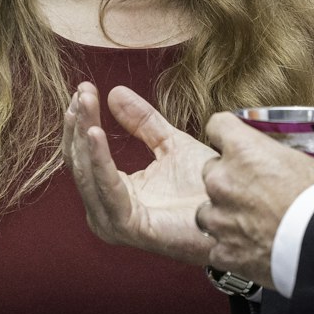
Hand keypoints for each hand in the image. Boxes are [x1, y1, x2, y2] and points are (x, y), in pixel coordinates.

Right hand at [62, 82, 217, 264]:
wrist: (235, 209)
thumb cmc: (205, 186)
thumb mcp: (169, 143)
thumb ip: (142, 121)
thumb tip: (115, 92)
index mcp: (113, 193)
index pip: (85, 153)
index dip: (82, 120)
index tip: (84, 88)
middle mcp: (106, 209)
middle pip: (81, 161)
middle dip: (79, 123)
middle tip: (82, 90)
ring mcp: (114, 220)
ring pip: (87, 172)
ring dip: (83, 134)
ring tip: (85, 103)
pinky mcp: (128, 226)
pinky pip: (107, 187)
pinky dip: (98, 158)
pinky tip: (95, 132)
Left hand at [196, 113, 313, 288]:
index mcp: (244, 151)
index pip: (217, 125)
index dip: (227, 133)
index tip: (237, 143)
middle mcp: (222, 180)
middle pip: (211, 170)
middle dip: (228, 180)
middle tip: (253, 191)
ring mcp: (218, 217)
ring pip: (206, 210)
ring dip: (223, 215)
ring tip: (248, 223)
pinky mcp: (221, 250)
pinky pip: (216, 246)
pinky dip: (229, 248)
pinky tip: (249, 250)